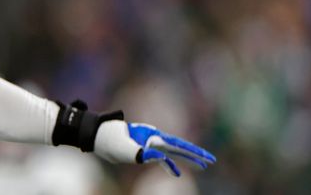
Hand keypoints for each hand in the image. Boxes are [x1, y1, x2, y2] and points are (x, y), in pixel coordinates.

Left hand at [94, 120, 215, 176]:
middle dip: (195, 155)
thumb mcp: (124, 149)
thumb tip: (161, 158)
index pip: (178, 144)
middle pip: (179, 147)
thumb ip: (142, 153)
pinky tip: (177, 174)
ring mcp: (149, 142)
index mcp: (152, 136)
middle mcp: (153, 137)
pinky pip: (162, 157)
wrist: (99, 135)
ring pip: (173, 152)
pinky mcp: (144, 148)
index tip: (208, 159)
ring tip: (202, 167)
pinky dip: (170, 165)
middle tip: (212, 162)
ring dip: (186, 159)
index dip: (194, 152)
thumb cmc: (111, 140)